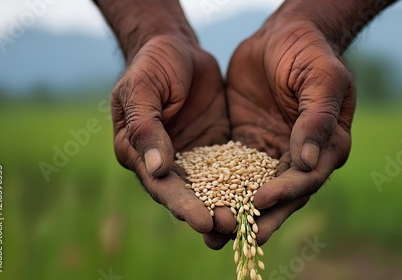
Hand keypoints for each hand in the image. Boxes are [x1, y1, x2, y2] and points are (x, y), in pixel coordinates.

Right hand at [111, 34, 231, 235]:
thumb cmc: (152, 64)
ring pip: (211, 189)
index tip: (202, 220)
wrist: (176, 48)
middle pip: (187, 195)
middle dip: (209, 213)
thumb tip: (156, 169)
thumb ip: (146, 127)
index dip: (181, 205)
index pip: (161, 186)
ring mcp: (191, 157)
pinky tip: (262, 196)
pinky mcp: (215, 149)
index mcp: (139, 153)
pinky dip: (243, 184)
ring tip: (250, 224)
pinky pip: (230, 170)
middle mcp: (165, 162)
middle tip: (232, 228)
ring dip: (228, 206)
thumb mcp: (142, 89)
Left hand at [218, 14, 355, 246]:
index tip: (257, 201)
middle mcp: (302, 156)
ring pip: (256, 190)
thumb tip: (307, 162)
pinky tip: (203, 202)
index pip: (306, 179)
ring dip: (236, 212)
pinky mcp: (250, 145)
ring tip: (212, 233)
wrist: (284, 33)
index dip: (284, 192)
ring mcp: (274, 152)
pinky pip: (235, 172)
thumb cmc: (310, 53)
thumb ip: (317, 119)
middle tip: (231, 235)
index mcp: (327, 145)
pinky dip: (222, 189)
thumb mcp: (322, 79)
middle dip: (257, 217)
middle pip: (281, 196)